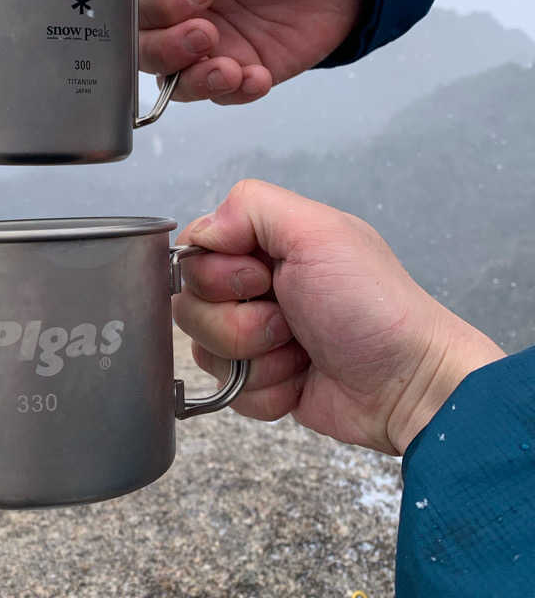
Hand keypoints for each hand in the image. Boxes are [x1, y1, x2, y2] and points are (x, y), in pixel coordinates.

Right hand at [137, 0, 369, 104]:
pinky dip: (236, 93)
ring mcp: (216, 48)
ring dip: (196, 80)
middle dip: (169, 47)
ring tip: (228, 67)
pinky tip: (257, 75)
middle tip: (207, 30)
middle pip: (146, 51)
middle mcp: (187, 16)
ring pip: (176, 84)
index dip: (159, 7)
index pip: (139, 6)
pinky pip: (224, 97)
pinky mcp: (246, 71)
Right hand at [174, 180, 504, 453]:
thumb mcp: (318, 232)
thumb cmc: (371, 303)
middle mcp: (253, 289)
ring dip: (256, 357)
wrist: (407, 383)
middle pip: (190, 306)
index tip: (264, 279)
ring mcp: (254, 339)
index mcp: (264, 245)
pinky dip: (266, 390)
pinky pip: (228, 391)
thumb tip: (202, 231)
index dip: (217, 274)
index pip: (194, 254)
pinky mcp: (259, 383)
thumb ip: (250, 207)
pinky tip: (301, 380)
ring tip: (301, 352)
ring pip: (204, 351)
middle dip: (240, 321)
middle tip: (290, 319)